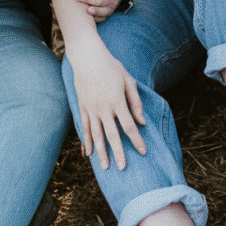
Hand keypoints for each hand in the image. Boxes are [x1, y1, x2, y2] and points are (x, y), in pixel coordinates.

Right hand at [69, 46, 146, 169]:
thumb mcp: (128, 80)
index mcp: (117, 101)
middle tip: (122, 168)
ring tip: (106, 167)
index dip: (136, 140)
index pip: (129, 126)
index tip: (143, 151)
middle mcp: (103, 108)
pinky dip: (87, 142)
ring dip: (102, 152)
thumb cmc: (111, 67)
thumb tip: (142, 122)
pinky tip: (89, 154)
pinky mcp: (82, 107)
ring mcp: (91, 109)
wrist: (87, 57)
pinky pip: (85, 128)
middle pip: (112, 135)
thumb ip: (135, 102)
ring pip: (97, 135)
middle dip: (119, 153)